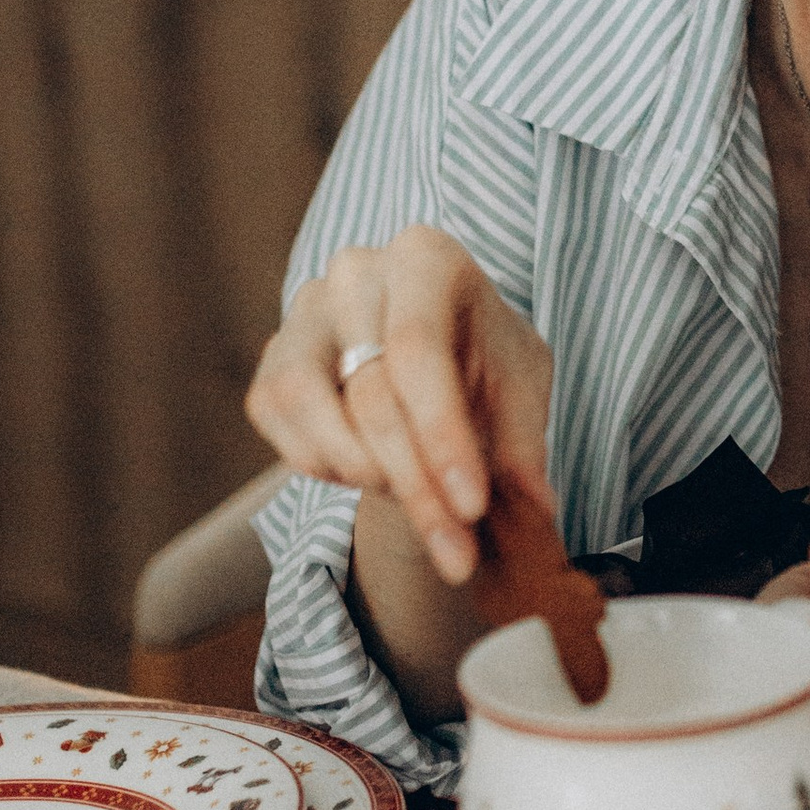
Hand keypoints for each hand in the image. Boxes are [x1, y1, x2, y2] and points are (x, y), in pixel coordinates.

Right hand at [244, 224, 552, 585]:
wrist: (433, 361)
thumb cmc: (483, 364)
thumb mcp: (520, 392)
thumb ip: (524, 445)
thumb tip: (537, 507)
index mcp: (427, 258)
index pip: (418, 351)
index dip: (442, 437)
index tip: (472, 508)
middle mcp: (356, 271)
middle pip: (371, 392)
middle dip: (416, 486)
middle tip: (456, 551)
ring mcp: (304, 311)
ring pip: (308, 405)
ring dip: (362, 474)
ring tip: (413, 495)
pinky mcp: (272, 358)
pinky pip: (275, 418)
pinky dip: (320, 463)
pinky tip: (368, 472)